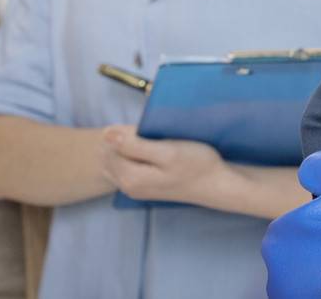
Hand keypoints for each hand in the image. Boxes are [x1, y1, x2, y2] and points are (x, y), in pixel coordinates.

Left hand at [99, 125, 226, 205]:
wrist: (215, 183)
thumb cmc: (195, 164)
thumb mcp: (167, 151)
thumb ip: (135, 145)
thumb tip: (105, 134)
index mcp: (129, 178)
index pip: (109, 144)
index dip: (125, 131)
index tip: (146, 131)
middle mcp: (126, 187)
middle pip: (109, 152)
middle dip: (124, 139)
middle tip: (150, 137)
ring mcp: (133, 189)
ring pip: (115, 159)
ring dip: (128, 146)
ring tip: (152, 144)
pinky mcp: (141, 187)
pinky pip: (123, 165)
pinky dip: (131, 155)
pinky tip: (151, 153)